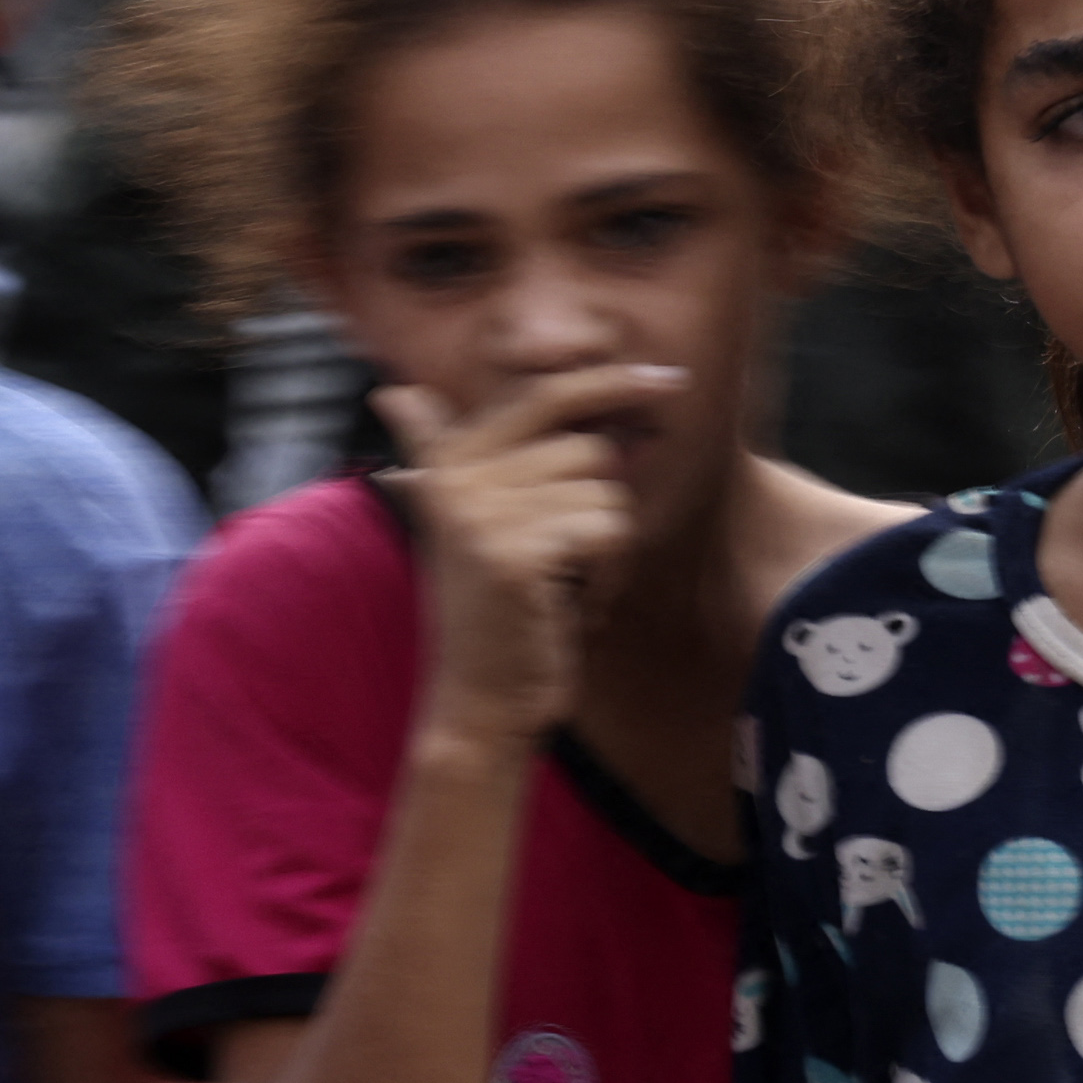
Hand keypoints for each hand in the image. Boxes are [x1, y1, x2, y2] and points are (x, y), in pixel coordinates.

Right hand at [378, 365, 674, 735]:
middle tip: (575, 553)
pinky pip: (608, 531)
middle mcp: (456, 477)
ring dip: (606, 545)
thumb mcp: (480, 527)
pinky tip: (574, 603)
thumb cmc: (499, 614)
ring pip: (606, 492)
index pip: (541, 397)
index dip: (607, 382)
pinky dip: (608, 572)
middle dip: (605, 499)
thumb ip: (475, 457)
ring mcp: (481, 512)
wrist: (479, 702)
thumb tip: (413, 393)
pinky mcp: (514, 553)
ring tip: (566, 584)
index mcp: (448, 463)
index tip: (669, 380)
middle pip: (589, 450)